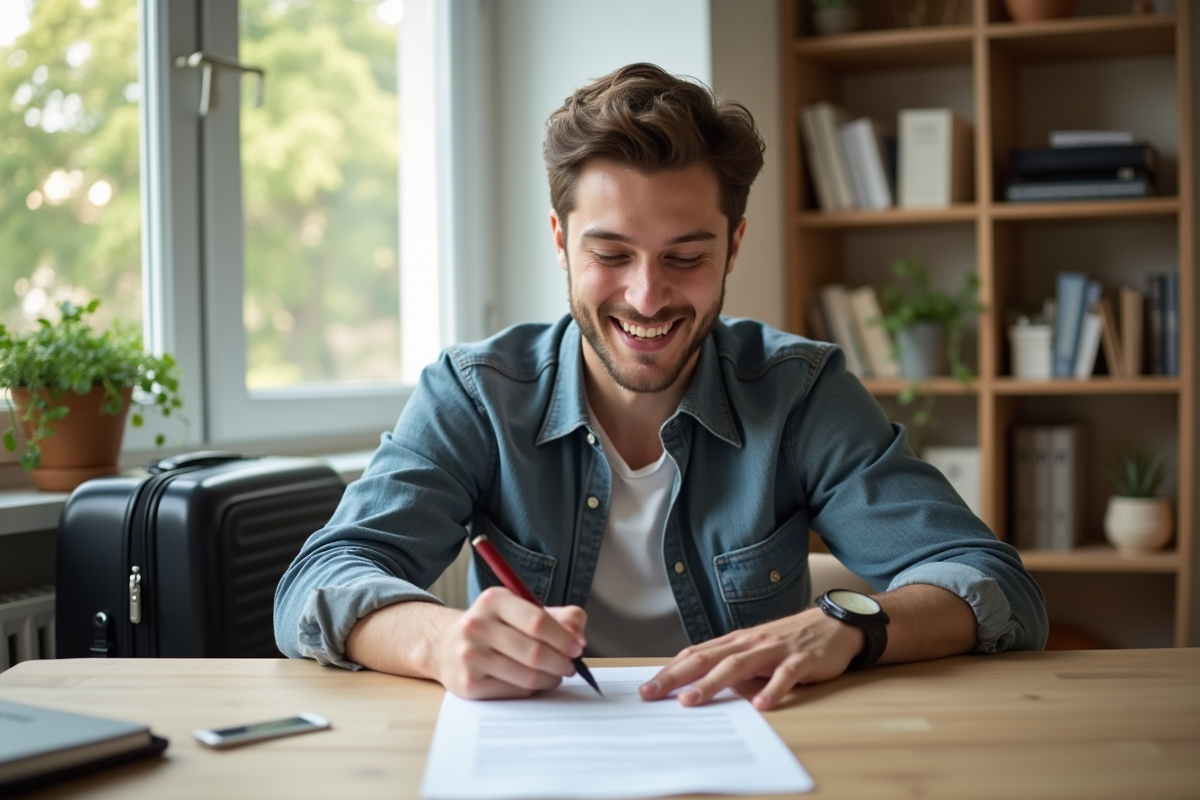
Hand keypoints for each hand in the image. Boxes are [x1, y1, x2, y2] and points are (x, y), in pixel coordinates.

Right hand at [432, 587, 587, 699]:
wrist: (446, 645)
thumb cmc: (496, 626)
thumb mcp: (523, 609)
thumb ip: (560, 617)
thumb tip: (578, 637)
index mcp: (493, 600)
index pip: (538, 622)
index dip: (564, 638)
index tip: (577, 647)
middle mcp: (476, 626)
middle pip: (535, 653)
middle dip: (561, 662)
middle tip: (570, 665)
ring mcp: (470, 656)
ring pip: (527, 676)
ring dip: (551, 678)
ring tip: (555, 674)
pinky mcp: (468, 684)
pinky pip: (515, 691)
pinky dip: (533, 688)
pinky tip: (533, 681)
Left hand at [638, 607, 863, 710]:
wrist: (833, 624)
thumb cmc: (789, 640)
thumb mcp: (754, 647)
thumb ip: (729, 661)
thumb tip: (695, 681)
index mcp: (736, 641)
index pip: (695, 654)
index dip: (669, 671)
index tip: (646, 688)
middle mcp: (751, 642)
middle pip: (707, 658)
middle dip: (677, 677)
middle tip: (651, 694)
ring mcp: (775, 650)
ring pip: (739, 665)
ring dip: (713, 683)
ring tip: (692, 700)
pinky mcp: (801, 660)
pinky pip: (785, 676)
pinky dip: (773, 689)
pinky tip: (762, 705)